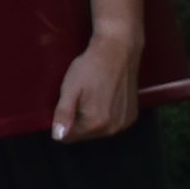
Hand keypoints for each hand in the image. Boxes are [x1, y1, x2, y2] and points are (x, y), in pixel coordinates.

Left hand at [52, 23, 142, 144]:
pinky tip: (103, 98)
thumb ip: (63, 114)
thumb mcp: (70, 88)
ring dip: (91, 119)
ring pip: (98, 130)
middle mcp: (113, 128)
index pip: (69, 137)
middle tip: (78, 97)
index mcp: (96, 123)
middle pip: (84, 134)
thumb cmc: (91, 67)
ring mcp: (124, 123)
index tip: (65, 104)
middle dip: (76, 121)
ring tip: (91, 95)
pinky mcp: (132, 116)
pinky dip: (105, 115)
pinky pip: (111, 123)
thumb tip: (58, 136)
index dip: (61, 122)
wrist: (118, 51)